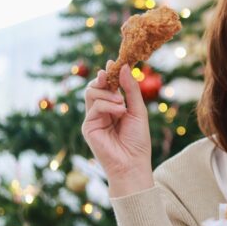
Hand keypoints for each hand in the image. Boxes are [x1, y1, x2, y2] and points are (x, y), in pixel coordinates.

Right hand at [82, 60, 153, 196]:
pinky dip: (108, 105)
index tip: (114, 61)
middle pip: (95, 86)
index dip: (110, 73)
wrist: (133, 164)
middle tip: (111, 76)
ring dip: (108, 94)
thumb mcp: (138, 110)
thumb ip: (130, 89)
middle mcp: (102, 112)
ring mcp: (93, 119)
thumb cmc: (138, 141)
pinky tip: (119, 112)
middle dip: (104, 78)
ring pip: (92, 93)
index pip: (108, 86)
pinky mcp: (88, 127)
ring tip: (122, 105)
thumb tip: (124, 66)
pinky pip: (94, 106)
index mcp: (114, 107)